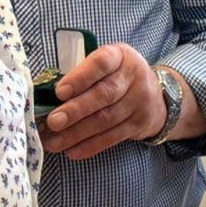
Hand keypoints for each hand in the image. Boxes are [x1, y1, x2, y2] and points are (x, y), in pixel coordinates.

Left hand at [40, 43, 164, 159]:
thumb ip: (84, 74)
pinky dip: (90, 146)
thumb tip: (48, 97)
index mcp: (120, 56)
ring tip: (54, 142)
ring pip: (106, 119)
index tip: (59, 92)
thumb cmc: (119, 76)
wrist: (157, 96)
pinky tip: (72, 151)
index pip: (101, 63)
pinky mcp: (139, 124)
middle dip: (76, 110)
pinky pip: (112, 137)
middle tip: (53, 121)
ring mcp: (139, 101)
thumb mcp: (109, 64)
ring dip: (77, 133)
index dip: (80, 77)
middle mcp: (133, 76)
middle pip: (104, 94)